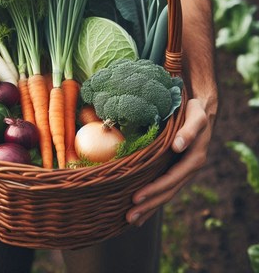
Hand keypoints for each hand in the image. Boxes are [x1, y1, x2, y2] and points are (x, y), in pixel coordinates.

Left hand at [125, 97, 214, 225]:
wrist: (200, 111)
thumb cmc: (194, 112)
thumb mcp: (195, 117)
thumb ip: (189, 131)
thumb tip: (178, 146)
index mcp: (194, 159)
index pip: (171, 179)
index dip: (155, 189)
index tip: (137, 197)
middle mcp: (187, 169)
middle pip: (167, 192)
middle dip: (149, 205)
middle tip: (129, 216)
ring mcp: (181, 170)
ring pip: (165, 193)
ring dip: (149, 207)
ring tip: (131, 219)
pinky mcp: (174, 168)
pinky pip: (163, 186)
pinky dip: (153, 198)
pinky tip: (141, 208)